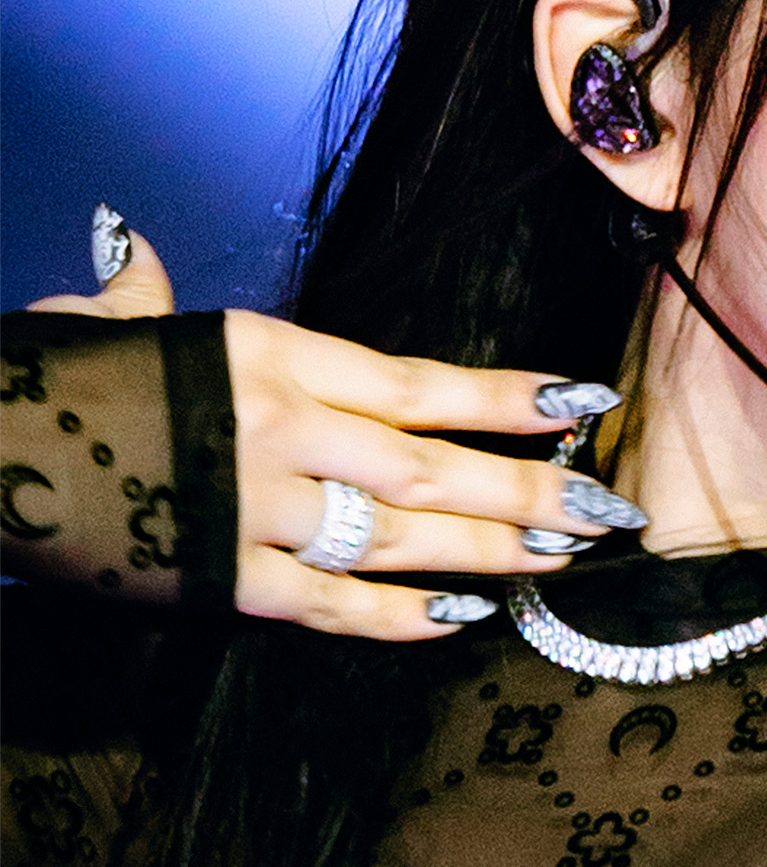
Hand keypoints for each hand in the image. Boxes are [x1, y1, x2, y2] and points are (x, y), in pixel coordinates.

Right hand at [28, 219, 639, 640]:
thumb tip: (129, 248)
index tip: (587, 404)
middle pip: (435, 466)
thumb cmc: (42, 379)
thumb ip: (146, 295)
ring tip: (563, 560)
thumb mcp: (107, 320)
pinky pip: (332, 608)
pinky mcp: (220, 583)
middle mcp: (278, 430)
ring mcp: (254, 512)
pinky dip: (400, 617)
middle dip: (532, 491)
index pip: (419, 378)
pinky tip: (464, 618)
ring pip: (402, 538)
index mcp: (266, 354)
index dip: (511, 396)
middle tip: (609, 512)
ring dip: (492, 552)